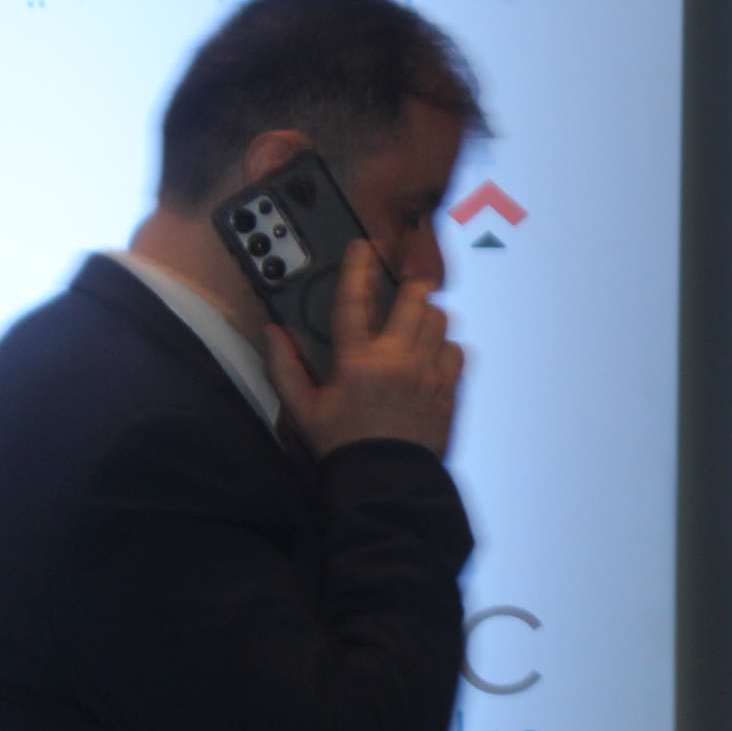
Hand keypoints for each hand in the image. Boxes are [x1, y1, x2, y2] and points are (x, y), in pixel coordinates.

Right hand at [266, 242, 465, 458]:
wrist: (384, 483)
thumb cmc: (341, 445)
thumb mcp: (303, 409)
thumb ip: (284, 367)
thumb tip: (273, 332)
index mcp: (357, 361)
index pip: (356, 301)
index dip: (358, 269)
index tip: (364, 247)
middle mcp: (398, 360)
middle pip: (417, 299)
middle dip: (412, 288)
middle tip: (404, 291)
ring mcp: (429, 374)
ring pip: (441, 321)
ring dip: (429, 318)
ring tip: (416, 327)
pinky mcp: (450, 390)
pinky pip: (458, 352)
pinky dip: (448, 348)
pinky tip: (434, 356)